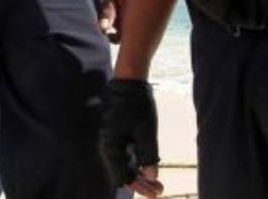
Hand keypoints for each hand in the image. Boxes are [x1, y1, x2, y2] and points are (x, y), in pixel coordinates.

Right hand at [99, 79, 161, 195]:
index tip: (156, 193)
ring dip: (140, 173)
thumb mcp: (146, 130)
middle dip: (141, 183)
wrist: (129, 79)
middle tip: (159, 189)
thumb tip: (152, 176)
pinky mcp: (117, 132)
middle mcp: (108, 145)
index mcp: (111, 146)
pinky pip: (125, 153)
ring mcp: (112, 138)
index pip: (123, 176)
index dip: (140, 187)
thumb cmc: (137, 103)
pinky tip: (147, 165)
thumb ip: (148, 155)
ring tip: (156, 180)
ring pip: (124, 163)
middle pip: (123, 172)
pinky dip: (136, 161)